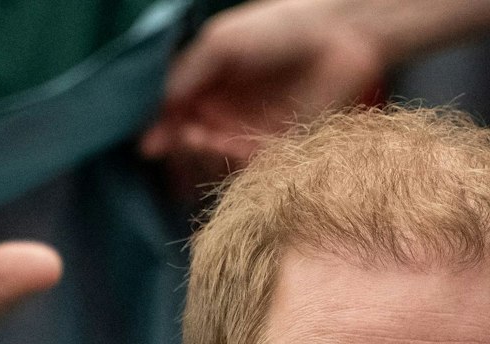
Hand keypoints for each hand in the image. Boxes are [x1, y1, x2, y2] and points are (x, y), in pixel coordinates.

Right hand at [138, 0, 387, 180]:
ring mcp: (247, 132)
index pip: (171, 116)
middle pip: (187, 143)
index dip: (159, 132)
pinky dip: (231, 162)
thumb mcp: (221, 44)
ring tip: (200, 137)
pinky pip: (245, 168)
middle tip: (181, 138)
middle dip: (178, 147)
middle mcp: (222, 112)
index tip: (151, 144)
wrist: (339, 37)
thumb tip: (153, 121)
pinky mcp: (275, 150)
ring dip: (201, 154)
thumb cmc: (278, 29)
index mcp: (206, 85)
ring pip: (212, 158)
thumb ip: (185, 77)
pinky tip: (226, 144)